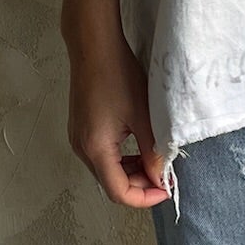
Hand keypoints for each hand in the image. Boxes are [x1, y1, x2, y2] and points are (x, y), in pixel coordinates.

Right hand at [65, 28, 171, 208]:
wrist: (94, 47)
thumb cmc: (117, 75)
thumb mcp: (143, 116)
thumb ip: (152, 151)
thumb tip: (161, 176)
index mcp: (96, 148)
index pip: (119, 193)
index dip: (144, 198)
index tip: (166, 189)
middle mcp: (82, 148)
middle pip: (111, 184)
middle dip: (139, 185)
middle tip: (165, 175)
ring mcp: (78, 139)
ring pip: (106, 171)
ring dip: (130, 172)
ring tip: (154, 161)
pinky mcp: (80, 129)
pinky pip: (101, 155)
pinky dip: (120, 159)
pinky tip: (138, 147)